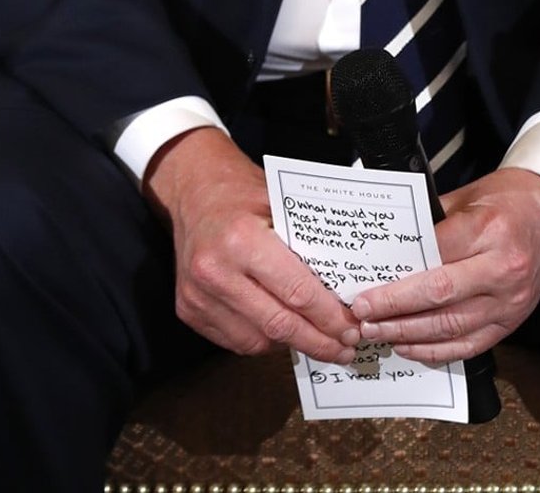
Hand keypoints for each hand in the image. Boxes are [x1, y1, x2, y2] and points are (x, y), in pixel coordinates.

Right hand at [144, 126, 359, 361]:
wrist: (192, 190)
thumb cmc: (240, 193)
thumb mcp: (280, 204)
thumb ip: (307, 243)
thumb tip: (347, 285)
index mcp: (242, 238)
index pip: (296, 291)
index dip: (328, 316)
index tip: (351, 328)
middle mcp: (216, 270)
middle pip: (278, 324)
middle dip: (317, 341)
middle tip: (344, 348)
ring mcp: (198, 295)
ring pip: (257, 341)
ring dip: (291, 344)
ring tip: (317, 340)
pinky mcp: (189, 310)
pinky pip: (235, 341)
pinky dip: (263, 341)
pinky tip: (282, 332)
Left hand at [350, 167, 539, 363]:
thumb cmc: (508, 200)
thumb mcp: (467, 197)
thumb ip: (430, 223)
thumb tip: (387, 247)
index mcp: (490, 229)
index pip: (433, 256)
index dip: (396, 277)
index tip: (366, 286)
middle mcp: (503, 268)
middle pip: (439, 295)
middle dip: (395, 308)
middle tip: (362, 314)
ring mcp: (510, 300)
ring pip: (451, 326)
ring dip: (408, 333)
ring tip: (377, 332)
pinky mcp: (512, 322)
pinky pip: (469, 344)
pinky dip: (436, 351)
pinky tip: (409, 346)